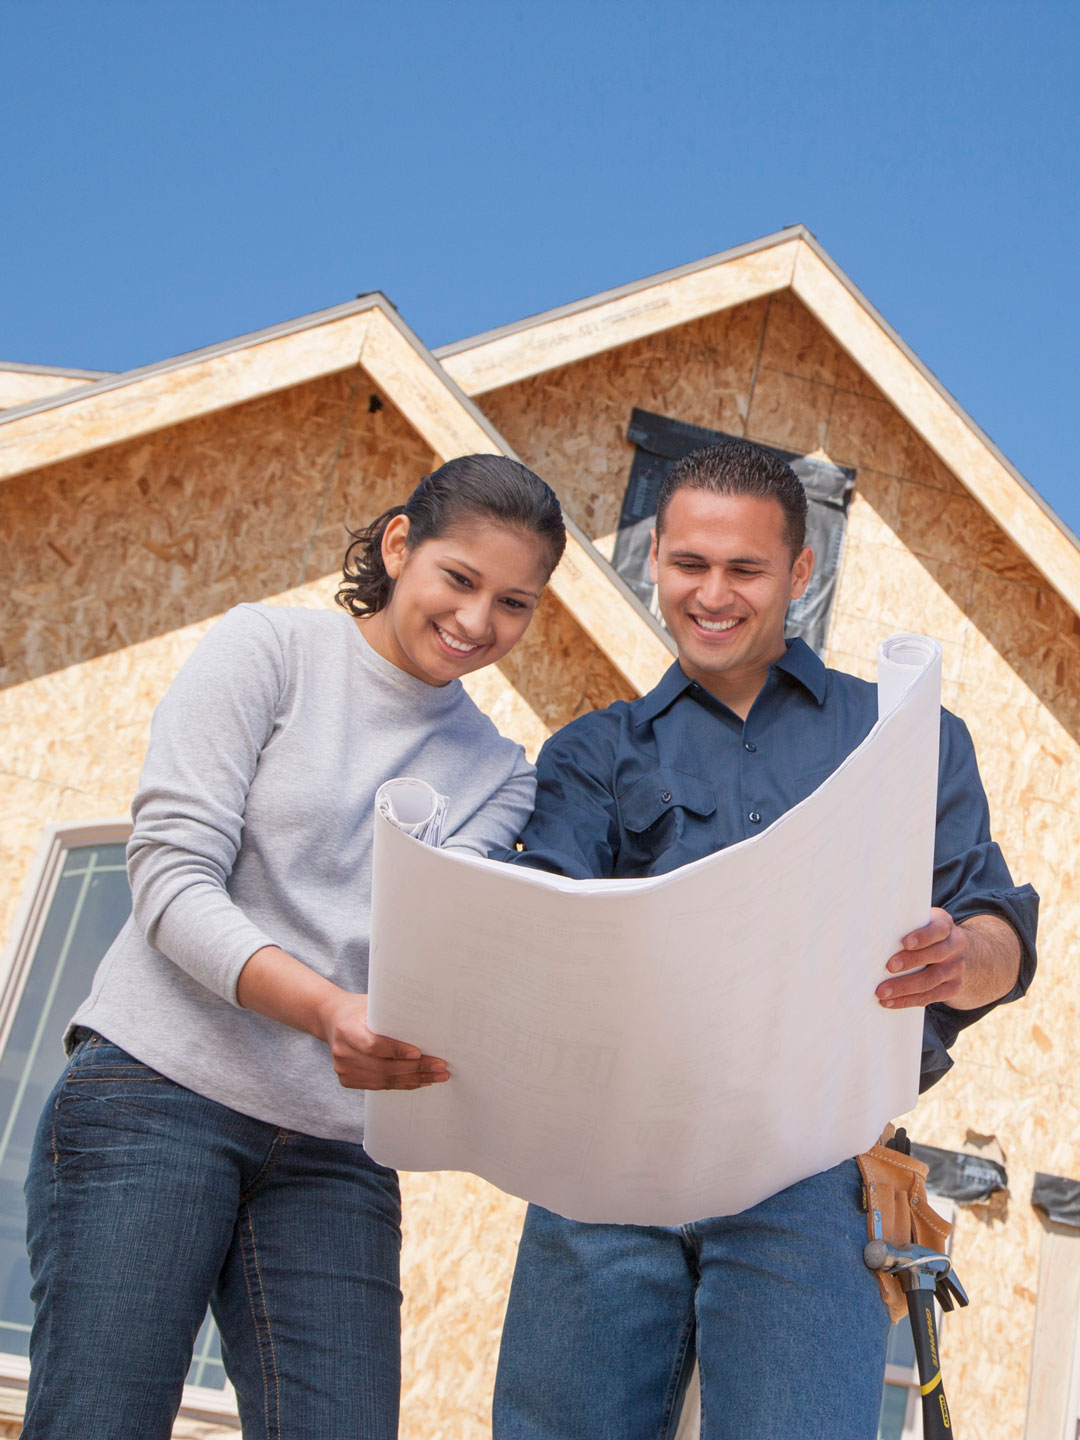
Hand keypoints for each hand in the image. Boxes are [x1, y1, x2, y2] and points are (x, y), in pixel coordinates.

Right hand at [315, 992, 449, 1090]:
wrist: (332, 1019)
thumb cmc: (359, 1009)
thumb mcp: (372, 1004)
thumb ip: (392, 1014)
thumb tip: (428, 1021)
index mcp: (347, 1029)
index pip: (373, 1045)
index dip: (396, 1051)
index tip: (418, 1052)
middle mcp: (343, 1052)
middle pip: (383, 1067)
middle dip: (416, 1069)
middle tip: (441, 1067)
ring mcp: (343, 1069)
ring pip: (384, 1081)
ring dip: (414, 1080)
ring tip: (437, 1076)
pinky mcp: (347, 1080)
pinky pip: (380, 1086)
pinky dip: (402, 1084)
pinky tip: (420, 1081)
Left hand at [876, 908, 965, 1009]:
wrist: (950, 951)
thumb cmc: (921, 933)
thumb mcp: (917, 923)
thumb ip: (903, 926)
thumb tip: (871, 933)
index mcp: (945, 925)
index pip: (939, 929)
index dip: (923, 936)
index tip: (905, 943)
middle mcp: (955, 946)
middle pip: (936, 955)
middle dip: (911, 961)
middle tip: (889, 967)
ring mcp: (956, 968)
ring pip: (931, 980)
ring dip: (905, 987)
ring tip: (882, 992)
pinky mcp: (953, 987)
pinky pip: (930, 996)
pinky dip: (908, 1000)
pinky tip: (890, 1002)